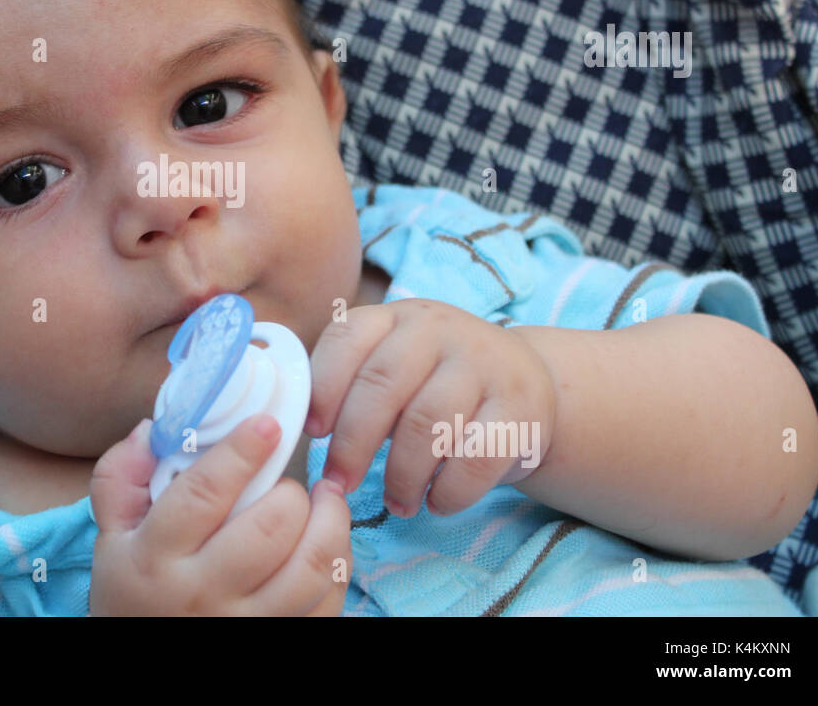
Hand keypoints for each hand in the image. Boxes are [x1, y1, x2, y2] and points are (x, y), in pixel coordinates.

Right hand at [89, 414, 351, 614]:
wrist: (141, 660)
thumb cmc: (134, 590)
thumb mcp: (112, 537)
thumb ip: (120, 478)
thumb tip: (152, 430)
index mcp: (155, 558)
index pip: (204, 494)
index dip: (241, 452)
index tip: (267, 424)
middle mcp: (202, 594)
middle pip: (269, 527)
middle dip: (289, 492)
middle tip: (283, 483)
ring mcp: (246, 625)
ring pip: (311, 566)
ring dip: (329, 521)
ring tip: (325, 500)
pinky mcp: (282, 640)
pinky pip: (328, 601)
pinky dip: (337, 562)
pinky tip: (326, 541)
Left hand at [306, 299, 555, 517]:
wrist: (527, 382)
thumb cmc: (434, 382)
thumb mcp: (392, 364)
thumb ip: (348, 383)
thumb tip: (291, 429)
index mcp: (395, 316)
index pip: (348, 338)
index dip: (323, 387)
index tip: (313, 432)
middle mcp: (440, 330)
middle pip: (383, 384)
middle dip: (353, 443)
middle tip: (339, 483)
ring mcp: (485, 364)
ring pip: (428, 424)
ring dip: (401, 476)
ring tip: (394, 502)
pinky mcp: (522, 408)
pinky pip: (477, 456)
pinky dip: (449, 490)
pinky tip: (436, 502)